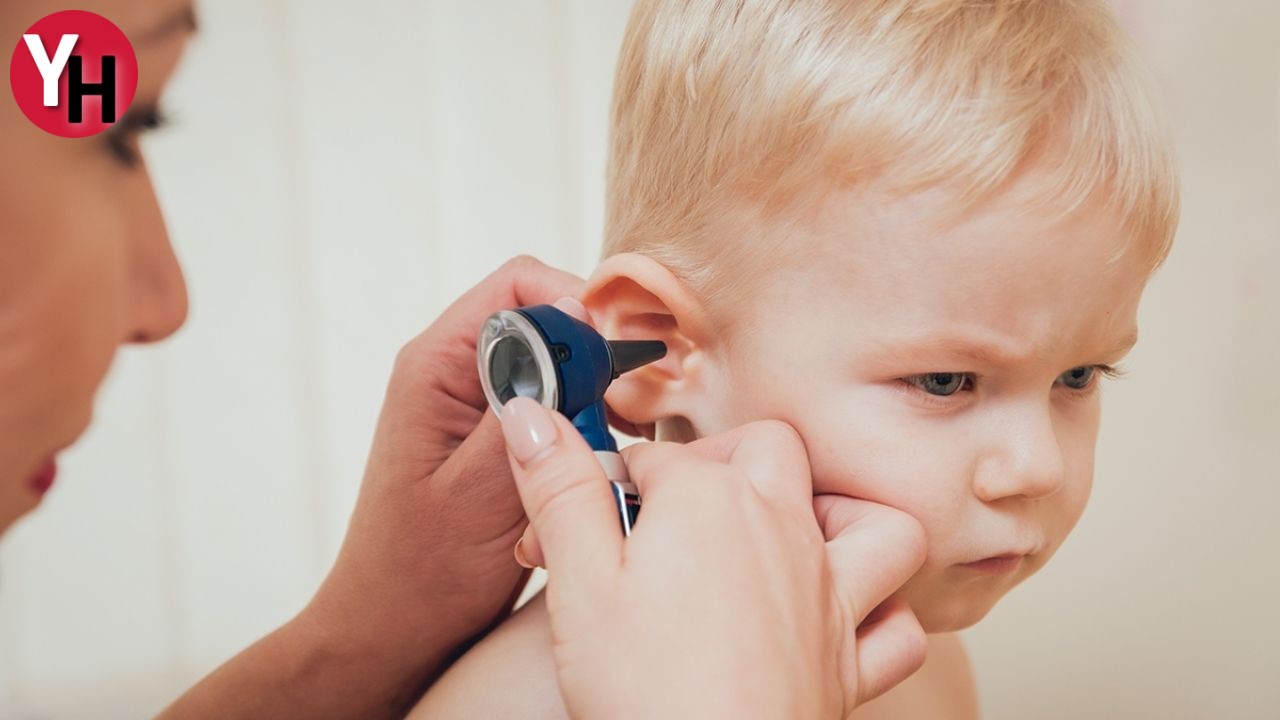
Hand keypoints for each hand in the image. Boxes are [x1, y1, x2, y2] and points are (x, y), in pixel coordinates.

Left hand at [305, 257, 588, 703]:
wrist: (395, 629)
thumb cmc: (423, 572)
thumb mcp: (480, 489)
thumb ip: (526, 409)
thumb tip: (572, 331)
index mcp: (436, 366)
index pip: (519, 285)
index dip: (576, 306)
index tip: (615, 356)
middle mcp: (454, 372)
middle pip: (545, 319)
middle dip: (593, 358)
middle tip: (626, 411)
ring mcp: (475, 403)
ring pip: (557, 365)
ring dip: (592, 401)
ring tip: (613, 445)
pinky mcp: (496, 435)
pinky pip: (553, 406)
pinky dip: (581, 432)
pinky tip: (592, 470)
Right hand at [499, 398, 927, 717]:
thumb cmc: (642, 688)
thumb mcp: (578, 579)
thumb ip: (560, 489)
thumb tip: (529, 414)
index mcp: (709, 500)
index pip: (652, 456)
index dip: (604, 482)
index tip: (575, 518)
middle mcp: (781, 530)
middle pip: (767, 447)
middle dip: (719, 458)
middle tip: (670, 506)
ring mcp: (826, 594)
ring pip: (870, 521)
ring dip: (835, 514)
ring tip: (783, 532)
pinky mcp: (847, 662)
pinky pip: (898, 625)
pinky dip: (881, 613)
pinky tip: (839, 615)